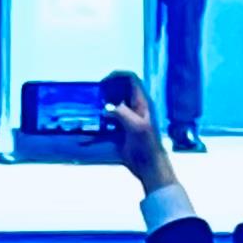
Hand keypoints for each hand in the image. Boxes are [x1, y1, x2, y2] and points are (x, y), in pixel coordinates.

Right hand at [99, 70, 175, 192]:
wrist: (149, 167)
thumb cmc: (147, 146)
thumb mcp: (136, 127)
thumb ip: (123, 113)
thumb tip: (107, 106)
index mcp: (142, 102)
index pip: (131, 79)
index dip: (117, 76)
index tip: (104, 82)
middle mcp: (135, 107)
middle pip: (120, 89)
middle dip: (108, 89)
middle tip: (97, 96)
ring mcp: (128, 118)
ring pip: (114, 103)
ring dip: (103, 103)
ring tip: (93, 108)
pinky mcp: (121, 130)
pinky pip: (109, 119)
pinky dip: (101, 118)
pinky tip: (94, 123)